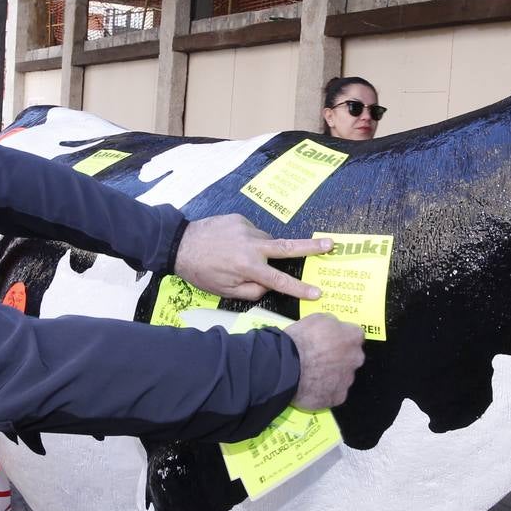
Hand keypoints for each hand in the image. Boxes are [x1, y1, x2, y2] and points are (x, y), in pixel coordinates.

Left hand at [174, 214, 332, 300]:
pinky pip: (252, 233)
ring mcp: (247, 229)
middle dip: (311, 247)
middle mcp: (251, 246)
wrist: (180, 243)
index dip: (300, 288)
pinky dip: (248, 241)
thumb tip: (268, 285)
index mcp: (248, 267)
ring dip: (262, 250)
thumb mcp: (225, 291)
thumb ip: (252, 290)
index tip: (318, 292)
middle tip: (331, 244)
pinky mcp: (240, 218)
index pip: (280, 281)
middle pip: (288, 247)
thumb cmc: (201, 272)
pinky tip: (231, 245)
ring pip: (265, 242)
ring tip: (239, 256)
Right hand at [283, 314, 364, 409]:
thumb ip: (332, 323)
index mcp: (353, 337)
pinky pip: (333, 393)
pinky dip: (324, 391)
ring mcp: (347, 380)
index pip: (354, 336)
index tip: (330, 341)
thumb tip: (333, 327)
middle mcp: (356, 359)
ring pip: (342, 377)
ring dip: (331, 375)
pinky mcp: (337, 398)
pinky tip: (310, 387)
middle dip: (339, 358)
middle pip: (351, 358)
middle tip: (319, 358)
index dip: (340, 338)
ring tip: (311, 374)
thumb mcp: (316, 318)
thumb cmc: (300, 341)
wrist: (286, 367)